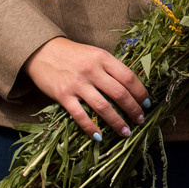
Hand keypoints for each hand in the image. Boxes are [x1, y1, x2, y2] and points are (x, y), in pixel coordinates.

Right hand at [25, 37, 146, 137]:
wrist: (42, 51)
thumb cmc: (72, 54)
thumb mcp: (94, 54)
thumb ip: (110, 68)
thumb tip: (131, 87)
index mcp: (102, 58)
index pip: (128, 77)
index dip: (141, 93)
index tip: (147, 103)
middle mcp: (91, 70)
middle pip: (120, 94)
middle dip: (133, 109)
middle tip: (140, 120)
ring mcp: (77, 83)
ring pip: (103, 107)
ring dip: (117, 122)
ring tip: (126, 132)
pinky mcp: (63, 95)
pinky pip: (81, 116)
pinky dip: (91, 128)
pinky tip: (99, 136)